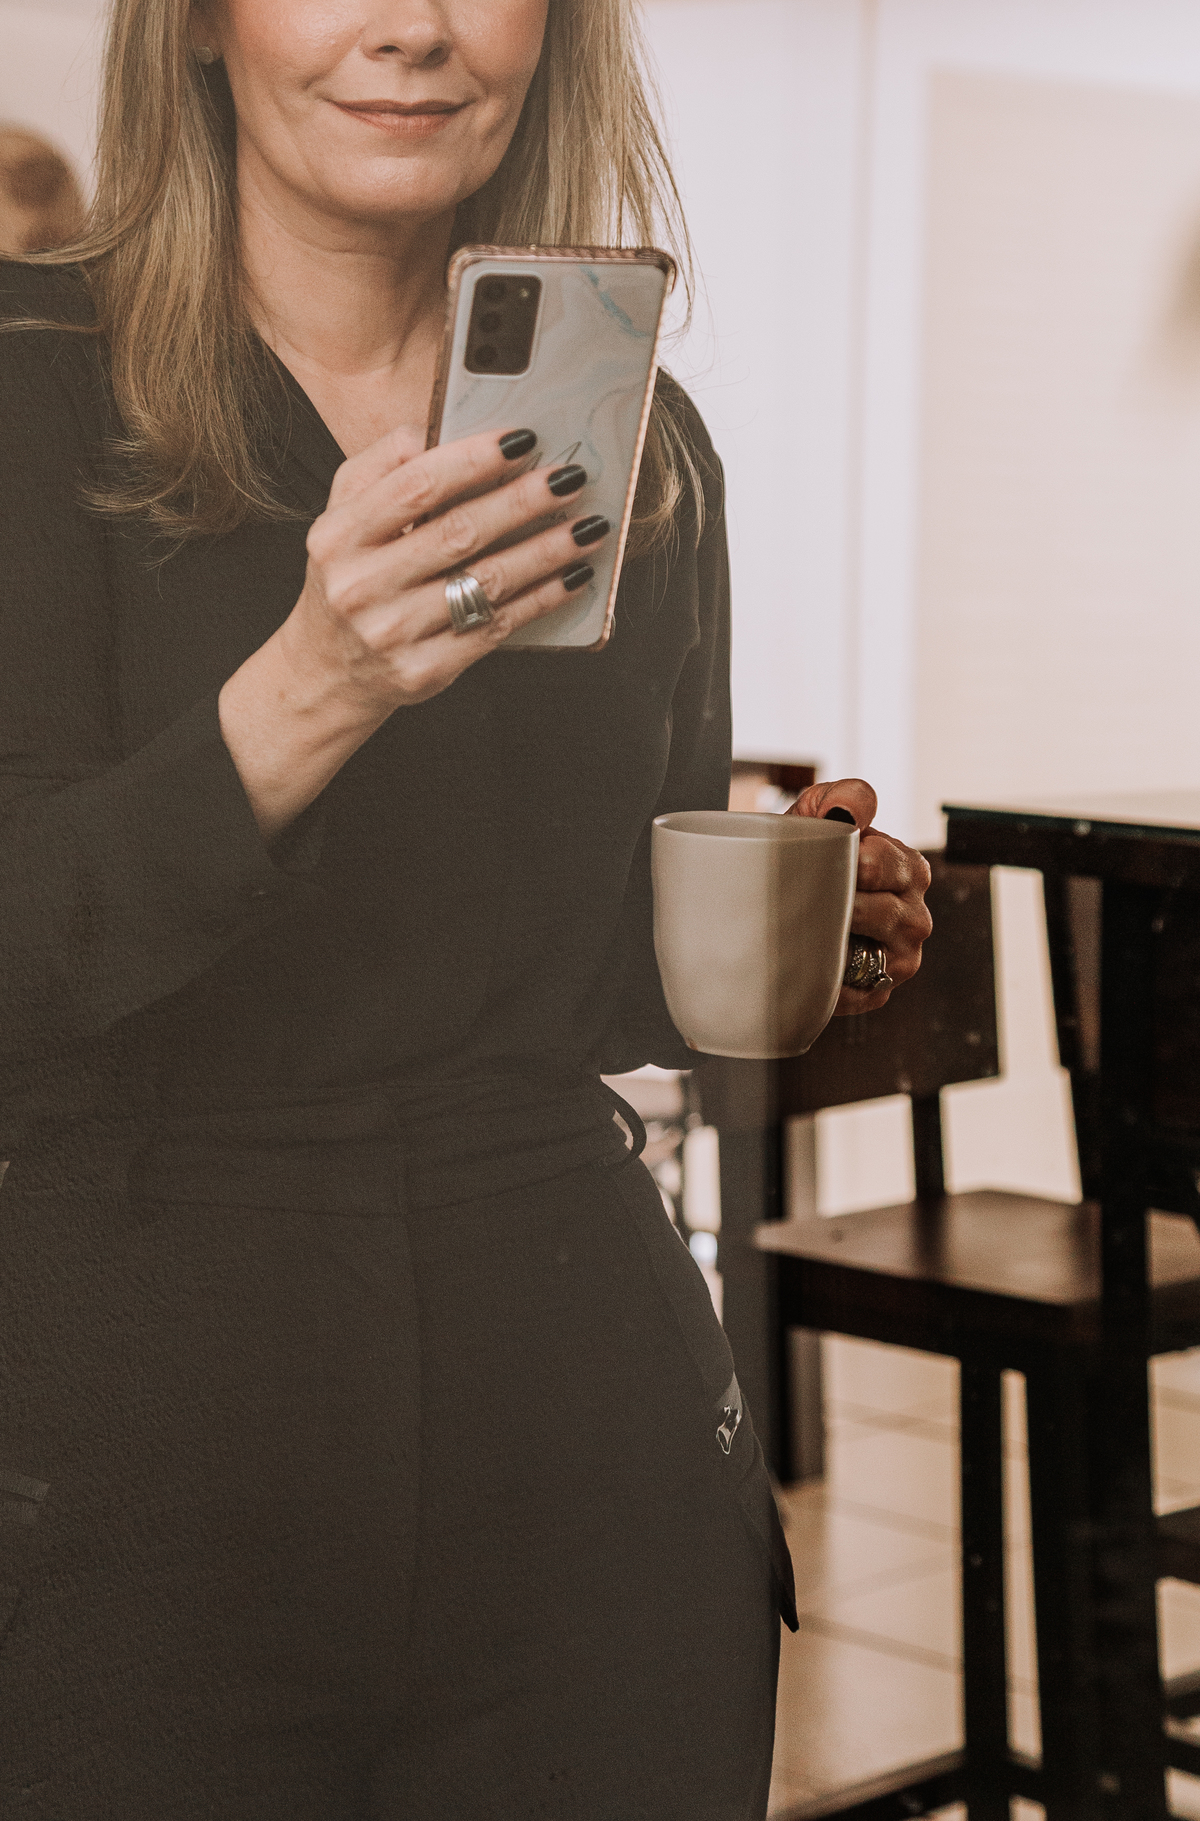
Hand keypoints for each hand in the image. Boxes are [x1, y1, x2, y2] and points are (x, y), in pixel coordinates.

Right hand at [284, 424, 604, 717]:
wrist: (327, 671)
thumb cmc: (349, 578)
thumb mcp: (342, 516)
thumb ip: (381, 467)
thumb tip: (433, 429)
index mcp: (340, 535)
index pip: (416, 485)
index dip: (474, 459)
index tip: (523, 440)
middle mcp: (361, 585)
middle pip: (459, 533)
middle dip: (523, 502)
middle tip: (570, 479)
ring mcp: (393, 633)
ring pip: (486, 583)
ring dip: (546, 552)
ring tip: (587, 527)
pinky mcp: (424, 670)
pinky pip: (495, 628)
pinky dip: (541, 600)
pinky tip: (571, 577)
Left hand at [788, 778, 932, 1016]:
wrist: (781, 900)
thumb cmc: (809, 853)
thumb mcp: (820, 812)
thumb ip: (842, 797)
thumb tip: (851, 813)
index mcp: (910, 870)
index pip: (879, 863)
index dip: (843, 860)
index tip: (819, 858)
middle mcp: (916, 917)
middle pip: (874, 911)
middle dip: (834, 902)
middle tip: (803, 894)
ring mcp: (900, 959)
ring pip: (864, 952)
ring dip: (828, 941)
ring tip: (802, 926)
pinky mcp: (878, 992)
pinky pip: (851, 992)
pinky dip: (824, 980)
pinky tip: (806, 964)